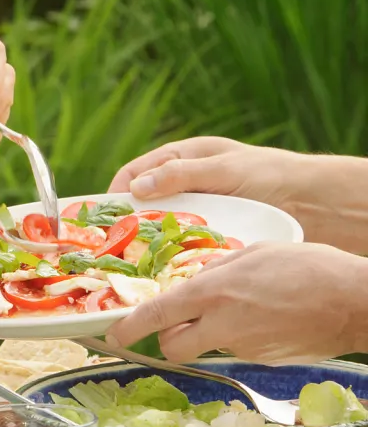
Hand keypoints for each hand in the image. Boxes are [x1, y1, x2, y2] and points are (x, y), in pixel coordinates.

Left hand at [107, 242, 367, 363]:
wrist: (355, 302)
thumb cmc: (309, 268)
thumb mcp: (254, 253)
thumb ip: (217, 268)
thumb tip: (195, 279)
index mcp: (213, 292)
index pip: (156, 315)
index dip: (129, 327)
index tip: (113, 334)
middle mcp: (222, 324)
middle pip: (172, 347)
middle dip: (166, 339)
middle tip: (174, 323)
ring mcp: (244, 347)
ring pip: (205, 348)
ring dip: (205, 336)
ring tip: (231, 311)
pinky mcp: (264, 359)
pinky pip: (236, 349)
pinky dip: (237, 337)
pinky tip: (259, 318)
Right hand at [108, 136, 367, 250]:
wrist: (322, 205)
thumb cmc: (275, 176)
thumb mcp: (226, 169)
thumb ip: (182, 174)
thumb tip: (136, 186)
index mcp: (186, 157)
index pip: (138, 171)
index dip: (117, 190)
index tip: (103, 214)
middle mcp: (189, 183)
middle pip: (144, 202)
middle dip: (126, 221)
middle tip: (110, 243)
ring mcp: (201, 209)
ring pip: (161, 226)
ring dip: (147, 242)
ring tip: (132, 262)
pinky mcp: (213, 233)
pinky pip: (182, 244)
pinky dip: (171, 255)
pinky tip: (164, 269)